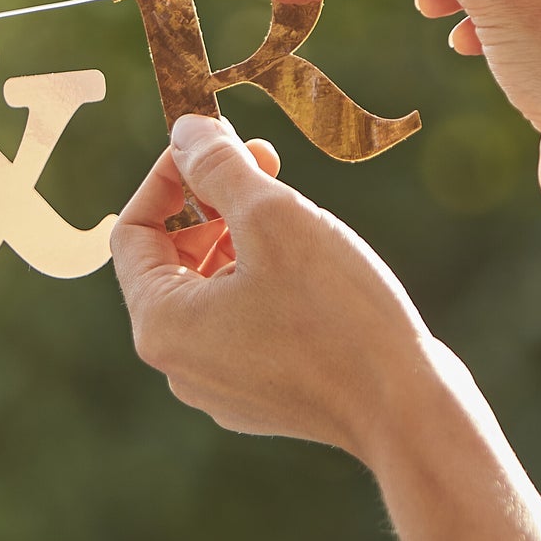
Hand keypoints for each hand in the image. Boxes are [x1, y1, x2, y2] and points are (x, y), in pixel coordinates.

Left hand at [110, 114, 431, 464]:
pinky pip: (245, 319)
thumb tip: (186, 130)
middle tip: (265, 158)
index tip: (214, 142)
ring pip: (214, 287)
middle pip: (174, 258)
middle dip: (213, 200)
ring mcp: (221, 385)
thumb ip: (218, 165)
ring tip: (295, 206)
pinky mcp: (263, 395)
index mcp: (162, 325)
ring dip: (243, 234)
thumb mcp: (272, 216)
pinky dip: (266, 277)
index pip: (133, 231)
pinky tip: (314, 261)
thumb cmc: (336, 313)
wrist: (406, 411)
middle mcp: (179, 364)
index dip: (169, 175)